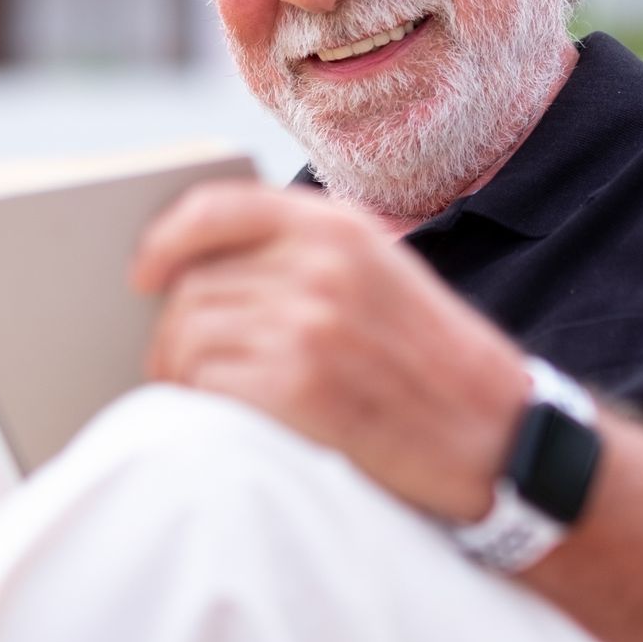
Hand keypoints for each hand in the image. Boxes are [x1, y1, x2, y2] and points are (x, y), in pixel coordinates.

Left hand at [132, 182, 529, 520]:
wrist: (499, 432)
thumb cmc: (434, 360)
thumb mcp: (382, 273)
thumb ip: (305, 256)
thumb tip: (205, 272)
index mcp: (340, 228)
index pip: (218, 209)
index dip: (167, 241)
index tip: (143, 272)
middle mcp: (321, 266)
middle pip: (194, 284)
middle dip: (173, 330)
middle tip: (174, 363)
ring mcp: (309, 326)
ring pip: (191, 336)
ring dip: (181, 372)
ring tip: (197, 393)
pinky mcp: (299, 389)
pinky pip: (209, 387)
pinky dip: (203, 405)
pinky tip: (225, 418)